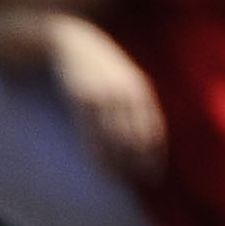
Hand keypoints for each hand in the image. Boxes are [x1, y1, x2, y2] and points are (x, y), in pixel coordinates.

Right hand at [50, 16, 167, 182]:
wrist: (68, 40)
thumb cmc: (97, 65)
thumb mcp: (121, 79)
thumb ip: (132, 104)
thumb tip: (141, 138)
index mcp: (139, 88)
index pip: (154, 128)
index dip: (156, 154)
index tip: (155, 178)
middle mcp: (126, 91)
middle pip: (137, 135)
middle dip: (139, 162)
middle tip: (139, 185)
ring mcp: (104, 93)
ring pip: (116, 135)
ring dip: (120, 162)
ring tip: (120, 182)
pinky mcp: (82, 96)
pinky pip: (92, 129)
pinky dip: (98, 150)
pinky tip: (100, 166)